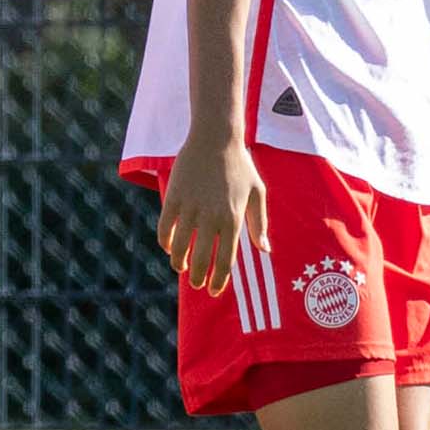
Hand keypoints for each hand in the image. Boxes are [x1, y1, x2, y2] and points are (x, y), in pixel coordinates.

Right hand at [156, 138, 265, 298]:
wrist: (216, 139)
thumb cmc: (241, 166)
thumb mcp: (258, 193)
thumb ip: (260, 224)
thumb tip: (264, 250)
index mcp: (234, 219)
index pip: (226, 261)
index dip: (219, 280)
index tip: (215, 291)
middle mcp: (212, 217)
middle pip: (202, 259)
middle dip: (199, 278)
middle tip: (197, 284)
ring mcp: (191, 208)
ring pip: (180, 247)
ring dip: (179, 263)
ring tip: (181, 268)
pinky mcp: (174, 198)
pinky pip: (165, 228)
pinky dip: (165, 242)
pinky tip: (168, 247)